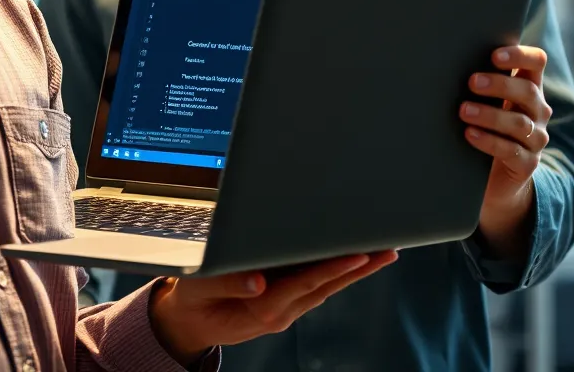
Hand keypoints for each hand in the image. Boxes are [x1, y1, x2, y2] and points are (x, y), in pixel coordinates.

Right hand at [149, 251, 397, 365]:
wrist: (186, 323)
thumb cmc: (191, 300)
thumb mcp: (199, 289)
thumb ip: (227, 284)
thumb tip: (257, 281)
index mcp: (261, 308)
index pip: (304, 283)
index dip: (331, 268)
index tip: (358, 254)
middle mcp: (279, 311)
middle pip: (325, 286)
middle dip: (357, 267)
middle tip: (388, 249)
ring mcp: (283, 309)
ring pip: (325, 287)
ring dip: (354, 270)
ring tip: (382, 252)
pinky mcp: (282, 302)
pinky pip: (315, 287)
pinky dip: (337, 273)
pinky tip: (352, 261)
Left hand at [460, 45, 551, 254]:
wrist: (496, 177)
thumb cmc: (483, 124)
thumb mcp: (483, 100)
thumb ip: (476, 81)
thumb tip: (438, 57)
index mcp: (528, 87)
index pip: (536, 62)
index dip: (520, 56)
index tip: (494, 55)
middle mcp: (537, 110)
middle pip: (528, 91)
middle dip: (500, 84)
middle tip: (471, 82)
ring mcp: (536, 138)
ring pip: (520, 123)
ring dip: (490, 115)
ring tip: (463, 110)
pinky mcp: (527, 164)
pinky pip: (512, 151)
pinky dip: (489, 141)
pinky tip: (469, 134)